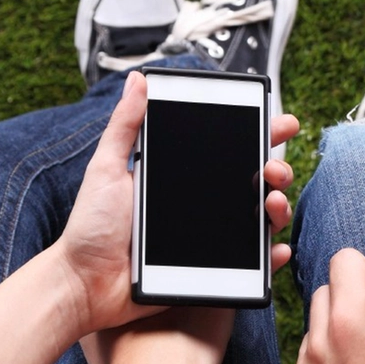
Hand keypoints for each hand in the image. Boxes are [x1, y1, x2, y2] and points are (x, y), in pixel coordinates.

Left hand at [79, 105, 300, 363]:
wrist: (84, 283)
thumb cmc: (90, 227)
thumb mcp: (106, 168)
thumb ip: (125, 126)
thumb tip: (138, 80)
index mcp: (180, 177)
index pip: (229, 150)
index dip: (260, 135)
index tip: (280, 124)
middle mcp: (200, 204)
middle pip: (253, 181)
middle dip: (276, 169)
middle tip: (274, 168)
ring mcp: (208, 236)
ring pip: (260, 218)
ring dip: (278, 207)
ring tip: (272, 202)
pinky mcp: (209, 269)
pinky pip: (250, 262)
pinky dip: (271, 255)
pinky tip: (277, 247)